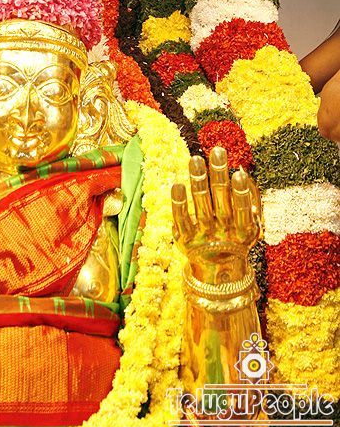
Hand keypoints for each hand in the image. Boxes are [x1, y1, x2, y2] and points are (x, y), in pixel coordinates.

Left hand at [171, 146, 260, 284]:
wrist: (217, 275)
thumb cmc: (233, 239)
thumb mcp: (247, 226)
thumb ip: (248, 202)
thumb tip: (243, 173)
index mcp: (242, 230)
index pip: (241, 209)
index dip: (240, 193)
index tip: (239, 173)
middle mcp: (223, 232)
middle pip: (221, 201)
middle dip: (219, 175)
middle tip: (217, 151)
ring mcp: (203, 236)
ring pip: (201, 207)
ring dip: (198, 182)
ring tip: (195, 159)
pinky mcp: (185, 239)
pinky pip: (181, 220)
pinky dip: (179, 204)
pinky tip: (177, 184)